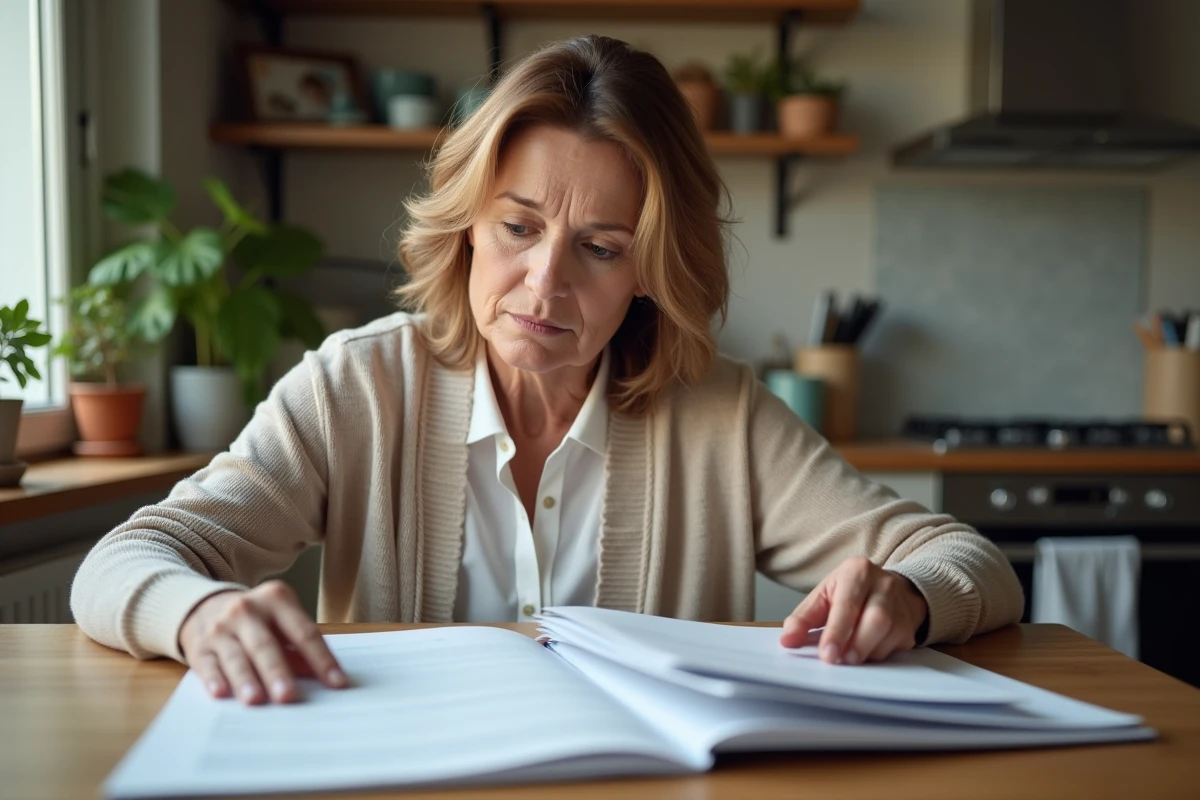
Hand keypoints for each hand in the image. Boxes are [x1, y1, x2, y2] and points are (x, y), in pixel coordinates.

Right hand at [178, 580, 347, 704]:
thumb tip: (324, 680)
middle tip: (289, 696)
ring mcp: (221, 628)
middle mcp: (247, 610)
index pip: (304, 632)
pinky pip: (207, 664)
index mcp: (277, 599)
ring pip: (235, 656)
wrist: (205, 606)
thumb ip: (300, 649)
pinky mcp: (200, 646)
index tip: (337, 683)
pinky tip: (220, 693)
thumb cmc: (256, 620)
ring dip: (246, 679)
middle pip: (266, 644)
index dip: (321, 659)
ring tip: (255, 700)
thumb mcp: (281, 623)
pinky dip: (214, 679)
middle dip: (277, 671)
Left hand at [779, 556, 927, 664]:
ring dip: (866, 651)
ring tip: (850, 658)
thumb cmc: (849, 594)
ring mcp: (901, 604)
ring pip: (889, 633)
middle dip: (855, 644)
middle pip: (876, 618)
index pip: (848, 603)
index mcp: (857, 571)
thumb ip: (803, 619)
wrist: (886, 590)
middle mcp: (883, 584)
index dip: (837, 631)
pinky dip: (877, 654)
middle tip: (839, 661)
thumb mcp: (823, 598)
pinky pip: (895, 645)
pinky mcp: (909, 625)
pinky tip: (865, 653)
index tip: (827, 654)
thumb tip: (787, 640)